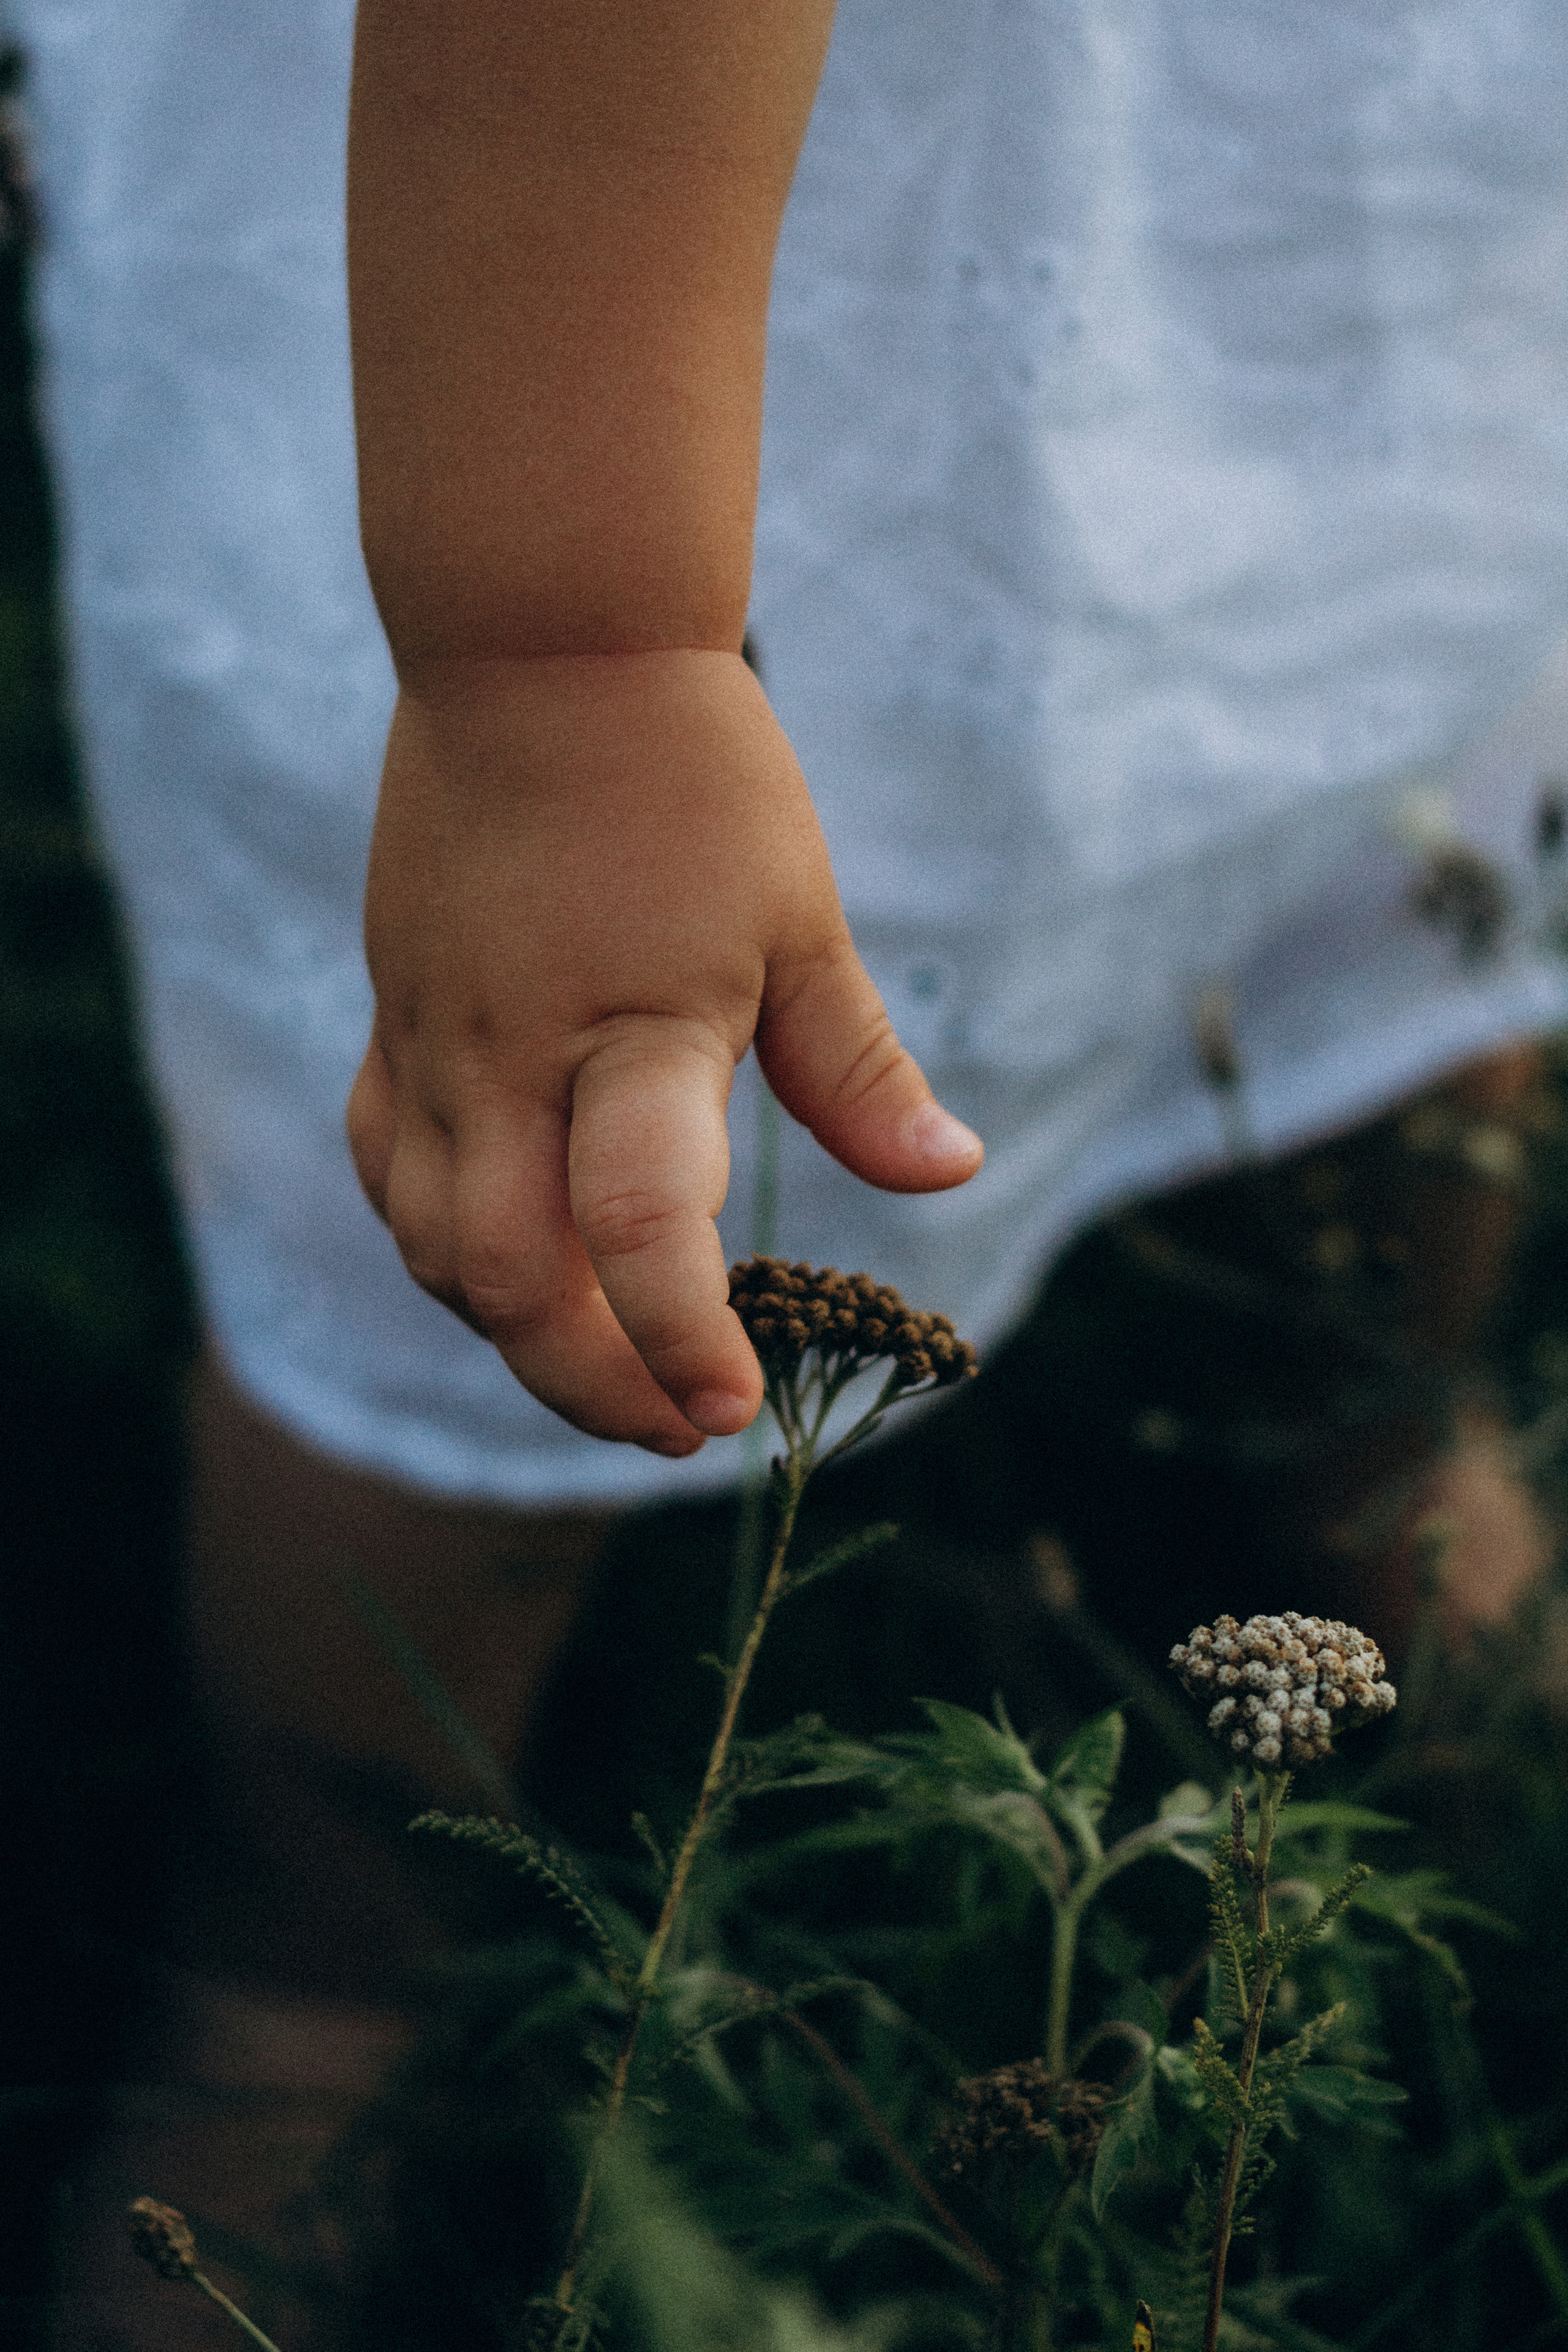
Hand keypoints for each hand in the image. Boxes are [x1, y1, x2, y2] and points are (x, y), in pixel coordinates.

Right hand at [347, 648, 982, 1452]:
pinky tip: (509, 1258)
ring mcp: (430, 1040)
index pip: (639, 1227)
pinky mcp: (391, 1017)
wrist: (542, 647)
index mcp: (634, 1028)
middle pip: (506, 1280)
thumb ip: (859, 1068)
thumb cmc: (697, 776)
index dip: (678, 1341)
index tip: (730, 1412)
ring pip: (429, 1246)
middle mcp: (509, 1054)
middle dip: (585, 1384)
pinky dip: (442, 1245)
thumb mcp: (801, 919)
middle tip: (674, 1422)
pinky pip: (385, 1171)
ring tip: (600, 1359)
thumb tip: (952, 1175)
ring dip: (510, 1331)